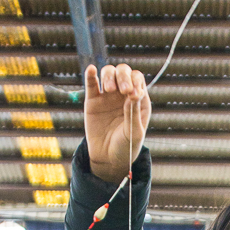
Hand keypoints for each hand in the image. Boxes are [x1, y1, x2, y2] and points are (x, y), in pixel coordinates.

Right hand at [84, 64, 150, 182]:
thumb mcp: (134, 133)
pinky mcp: (93, 100)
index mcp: (138, 100)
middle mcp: (123, 94)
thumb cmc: (126, 147)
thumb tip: (133, 93)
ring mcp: (108, 96)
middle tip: (122, 91)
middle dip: (123, 77)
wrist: (108, 159)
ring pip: (108, 73)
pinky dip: (90, 74)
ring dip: (109, 76)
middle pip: (124, 72)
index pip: (138, 79)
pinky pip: (91, 83)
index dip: (135, 82)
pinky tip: (91, 70)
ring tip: (108, 89)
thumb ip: (133, 113)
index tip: (132, 95)